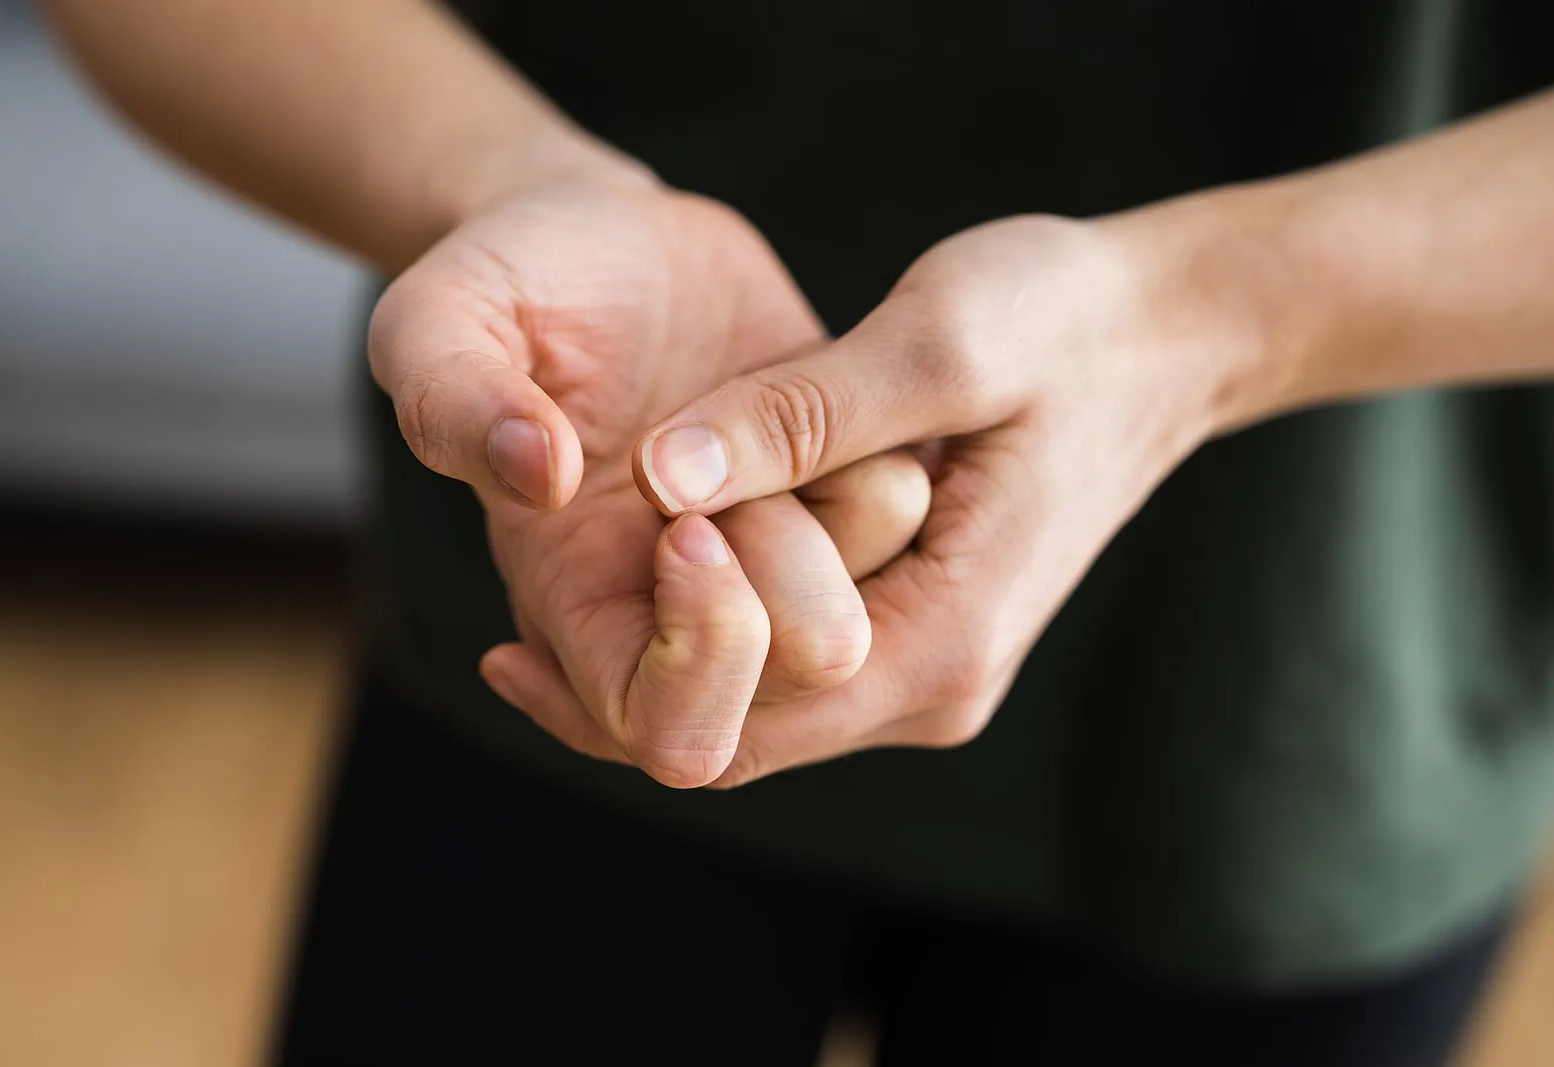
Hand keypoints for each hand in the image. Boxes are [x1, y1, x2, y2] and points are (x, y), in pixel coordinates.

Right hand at [368, 155, 929, 787]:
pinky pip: (908, 511)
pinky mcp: (839, 488)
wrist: (602, 235)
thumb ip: (449, 398)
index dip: (706, 656)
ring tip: (760, 412)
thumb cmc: (504, 285)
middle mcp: (687, 609)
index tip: (686, 526)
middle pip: (805, 684)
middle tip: (731, 471)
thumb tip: (538, 476)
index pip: (678, 737)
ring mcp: (774, 555)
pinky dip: (875, 447)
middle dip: (792, 575)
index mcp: (582, 607)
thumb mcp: (438, 317)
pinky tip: (800, 384)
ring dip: (834, 503)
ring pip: (874, 594)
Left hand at [504, 210, 1253, 785]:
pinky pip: (782, 664)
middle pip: (736, 737)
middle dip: (630, 679)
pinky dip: (708, 625)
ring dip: (662, 651)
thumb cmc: (1068, 324)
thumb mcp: (939, 341)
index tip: (601, 549)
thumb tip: (664, 476)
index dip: (654, 654)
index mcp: (941, 641)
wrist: (1163, 335)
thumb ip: (803, 416)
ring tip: (555, 590)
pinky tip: (640, 569)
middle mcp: (930, 686)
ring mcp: (924, 668)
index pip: (749, 719)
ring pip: (752, 706)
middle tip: (513, 614)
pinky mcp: (911, 629)